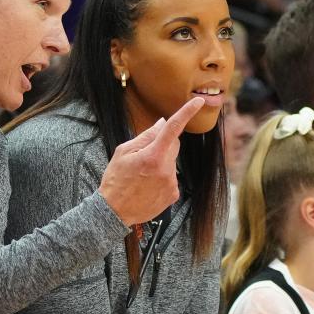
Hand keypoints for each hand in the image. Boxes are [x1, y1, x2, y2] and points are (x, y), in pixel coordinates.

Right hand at [98, 97, 203, 225]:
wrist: (114, 211)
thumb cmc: (115, 179)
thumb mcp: (123, 153)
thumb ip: (145, 137)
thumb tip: (162, 123)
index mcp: (152, 156)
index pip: (172, 129)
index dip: (186, 113)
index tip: (198, 102)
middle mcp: (166, 169)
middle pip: (174, 145)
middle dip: (162, 144)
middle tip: (143, 156)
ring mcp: (171, 183)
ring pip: (172, 162)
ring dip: (161, 162)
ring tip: (142, 176)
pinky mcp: (173, 195)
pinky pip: (172, 177)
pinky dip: (163, 177)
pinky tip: (148, 186)